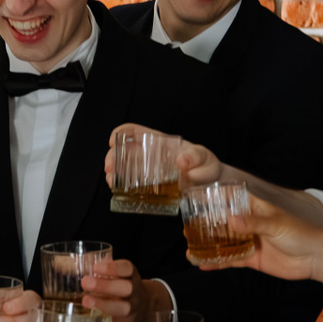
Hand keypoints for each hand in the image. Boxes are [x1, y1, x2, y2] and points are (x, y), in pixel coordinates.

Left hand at [79, 257, 169, 321]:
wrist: (145, 309)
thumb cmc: (123, 289)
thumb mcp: (119, 277)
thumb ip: (103, 271)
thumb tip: (76, 263)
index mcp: (132, 277)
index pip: (127, 269)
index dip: (113, 268)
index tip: (95, 267)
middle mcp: (135, 293)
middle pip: (126, 288)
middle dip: (106, 286)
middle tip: (85, 282)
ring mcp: (133, 311)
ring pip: (123, 308)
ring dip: (103, 305)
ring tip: (85, 301)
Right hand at [105, 123, 225, 187]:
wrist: (212, 183)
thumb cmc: (208, 165)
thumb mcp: (205, 158)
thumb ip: (196, 157)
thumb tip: (181, 161)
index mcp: (161, 142)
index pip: (136, 131)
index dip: (122, 133)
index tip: (113, 141)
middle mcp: (151, 155)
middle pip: (125, 150)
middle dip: (113, 157)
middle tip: (109, 169)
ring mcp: (150, 171)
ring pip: (125, 168)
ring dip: (114, 172)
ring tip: (111, 181)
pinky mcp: (151, 186)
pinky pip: (133, 184)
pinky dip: (123, 186)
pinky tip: (119, 190)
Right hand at [194, 198, 322, 285]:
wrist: (315, 258)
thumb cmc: (300, 233)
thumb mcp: (276, 225)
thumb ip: (253, 223)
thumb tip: (230, 220)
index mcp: (255, 208)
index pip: (231, 199)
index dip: (214, 198)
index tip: (195, 196)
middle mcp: (249, 223)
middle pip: (223, 222)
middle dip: (205, 225)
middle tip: (186, 228)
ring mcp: (249, 241)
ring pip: (224, 242)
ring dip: (208, 245)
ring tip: (189, 248)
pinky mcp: (251, 258)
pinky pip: (230, 260)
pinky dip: (217, 262)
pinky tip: (202, 264)